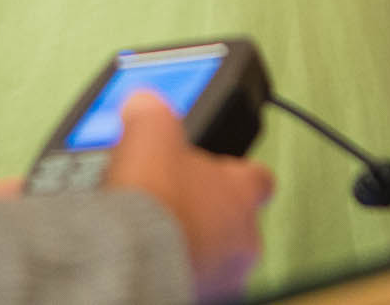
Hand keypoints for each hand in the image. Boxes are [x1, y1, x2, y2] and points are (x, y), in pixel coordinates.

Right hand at [104, 91, 273, 301]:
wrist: (131, 259)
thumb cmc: (155, 202)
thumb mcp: (151, 132)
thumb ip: (155, 113)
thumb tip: (145, 103)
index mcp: (241, 192)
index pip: (258, 178)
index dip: (238, 173)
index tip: (223, 170)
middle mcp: (243, 238)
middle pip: (235, 221)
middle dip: (208, 213)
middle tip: (176, 203)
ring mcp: (225, 275)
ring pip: (217, 255)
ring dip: (194, 244)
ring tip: (158, 234)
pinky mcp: (199, 298)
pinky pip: (195, 280)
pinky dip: (176, 270)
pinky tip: (150, 259)